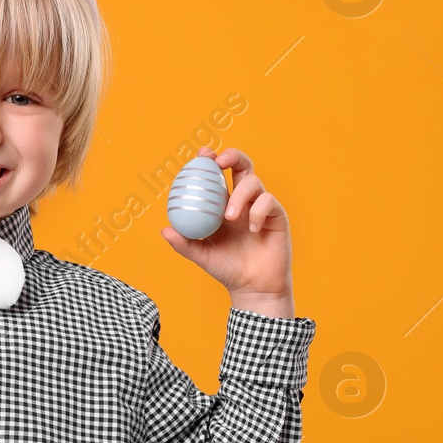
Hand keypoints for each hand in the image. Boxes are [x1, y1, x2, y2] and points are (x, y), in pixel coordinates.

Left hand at [160, 146, 295, 317]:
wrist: (253, 287)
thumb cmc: (228, 269)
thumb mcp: (201, 255)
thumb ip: (184, 244)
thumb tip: (165, 231)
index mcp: (223, 204)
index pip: (218, 174)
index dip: (210, 160)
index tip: (201, 154)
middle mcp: (243, 200)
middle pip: (241, 165)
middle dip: (231, 156)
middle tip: (219, 162)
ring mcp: (261, 206)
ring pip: (253, 182)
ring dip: (240, 195)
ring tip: (229, 216)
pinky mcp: (277, 215)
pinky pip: (268, 201)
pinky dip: (257, 211)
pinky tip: (252, 228)